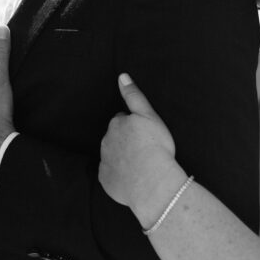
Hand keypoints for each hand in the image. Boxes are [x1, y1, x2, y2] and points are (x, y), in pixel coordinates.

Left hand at [99, 74, 182, 223]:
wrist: (153, 183)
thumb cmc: (155, 147)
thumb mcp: (149, 116)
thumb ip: (134, 95)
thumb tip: (122, 76)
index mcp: (116, 124)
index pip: (122, 120)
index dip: (134, 126)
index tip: (145, 134)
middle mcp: (106, 141)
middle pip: (115, 137)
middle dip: (126, 140)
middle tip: (144, 148)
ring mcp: (104, 162)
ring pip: (112, 155)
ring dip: (122, 156)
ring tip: (140, 163)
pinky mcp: (105, 180)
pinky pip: (111, 174)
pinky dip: (119, 174)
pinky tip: (133, 177)